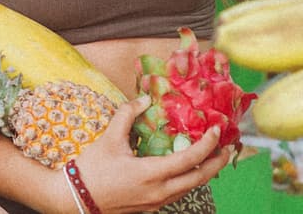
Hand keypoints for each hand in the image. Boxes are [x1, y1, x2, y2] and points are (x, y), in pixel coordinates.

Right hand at [71, 95, 230, 213]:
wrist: (74, 200)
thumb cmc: (91, 170)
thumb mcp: (109, 138)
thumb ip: (128, 114)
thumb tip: (145, 98)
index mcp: (151, 174)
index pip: (190, 159)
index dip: (208, 144)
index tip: (216, 129)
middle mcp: (158, 192)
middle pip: (199, 178)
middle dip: (217, 162)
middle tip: (228, 146)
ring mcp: (155, 202)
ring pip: (189, 188)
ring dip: (205, 172)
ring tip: (213, 156)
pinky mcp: (150, 206)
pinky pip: (177, 192)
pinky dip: (188, 179)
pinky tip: (187, 167)